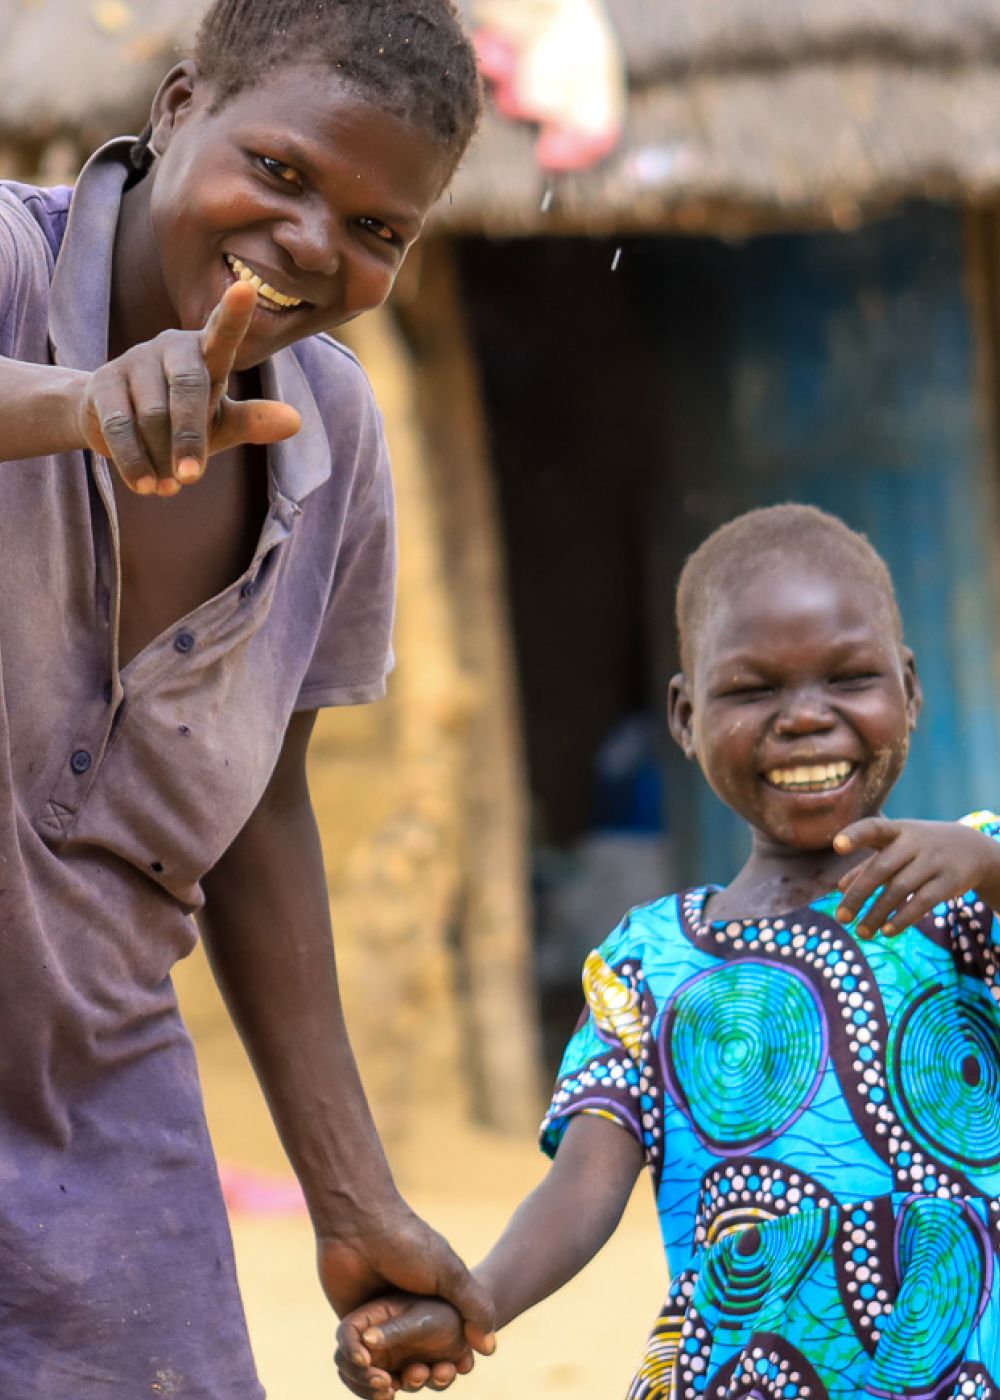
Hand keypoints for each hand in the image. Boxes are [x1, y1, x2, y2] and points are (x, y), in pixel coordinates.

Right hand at [79, 281, 300, 497]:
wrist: (114, 422)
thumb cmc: (183, 419)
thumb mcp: (221, 422)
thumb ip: (254, 421)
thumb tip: (296, 421)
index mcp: (206, 353)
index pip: (222, 333)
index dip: (234, 314)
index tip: (247, 289)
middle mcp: (170, 348)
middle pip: (187, 389)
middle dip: (190, 437)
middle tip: (193, 478)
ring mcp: (133, 361)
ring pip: (152, 416)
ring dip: (161, 458)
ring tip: (169, 487)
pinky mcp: (102, 385)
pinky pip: (120, 427)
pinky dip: (134, 462)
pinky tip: (144, 485)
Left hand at [316, 1197, 493, 1382]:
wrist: (358, 1227)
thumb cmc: (408, 1245)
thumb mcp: (450, 1274)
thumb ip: (474, 1306)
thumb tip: (489, 1348)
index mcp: (431, 1301)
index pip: (444, 1343)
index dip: (450, 1361)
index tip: (454, 1370)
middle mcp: (405, 1312)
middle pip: (414, 1359)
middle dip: (419, 1375)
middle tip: (421, 1377)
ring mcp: (377, 1320)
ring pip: (384, 1364)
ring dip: (388, 1378)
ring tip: (394, 1382)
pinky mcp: (350, 1323)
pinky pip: (355, 1358)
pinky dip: (363, 1370)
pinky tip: (371, 1372)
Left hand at [833, 817, 999, 936]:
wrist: (972, 848)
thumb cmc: (920, 848)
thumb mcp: (896, 848)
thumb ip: (868, 864)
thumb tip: (840, 887)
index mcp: (897, 830)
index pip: (873, 828)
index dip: (855, 835)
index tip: (836, 846)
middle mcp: (914, 842)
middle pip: (881, 868)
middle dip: (859, 895)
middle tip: (841, 918)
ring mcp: (934, 860)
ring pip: (899, 889)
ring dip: (877, 913)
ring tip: (861, 932)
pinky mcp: (950, 881)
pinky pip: (923, 902)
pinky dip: (903, 918)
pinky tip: (887, 931)